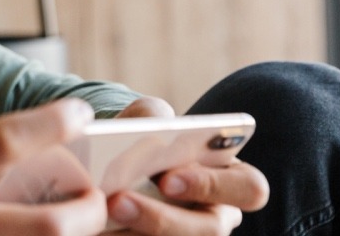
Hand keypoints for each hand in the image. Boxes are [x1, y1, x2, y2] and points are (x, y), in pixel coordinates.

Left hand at [106, 97, 270, 234]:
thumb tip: (144, 132)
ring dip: (135, 234)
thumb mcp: (148, 117)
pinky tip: (91, 229)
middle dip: (162, 219)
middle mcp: (216, 217)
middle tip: (118, 202)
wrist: (114, 164)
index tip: (167, 178)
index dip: (212, 185)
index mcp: (231, 178)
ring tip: (96, 219)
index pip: (249, 189)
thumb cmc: (142, 137)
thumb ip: (152, 116)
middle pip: (210, 232)